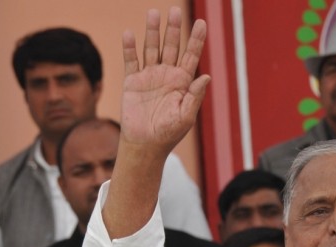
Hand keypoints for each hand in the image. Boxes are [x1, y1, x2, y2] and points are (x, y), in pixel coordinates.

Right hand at [119, 7, 209, 157]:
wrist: (145, 144)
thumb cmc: (169, 133)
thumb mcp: (186, 116)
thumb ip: (195, 96)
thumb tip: (206, 76)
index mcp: (182, 82)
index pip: (191, 55)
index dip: (196, 40)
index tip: (202, 23)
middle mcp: (167, 75)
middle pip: (171, 46)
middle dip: (173, 29)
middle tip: (174, 10)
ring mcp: (149, 76)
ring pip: (151, 48)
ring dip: (152, 32)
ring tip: (153, 13)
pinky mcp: (132, 82)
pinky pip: (131, 61)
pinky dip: (130, 48)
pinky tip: (129, 34)